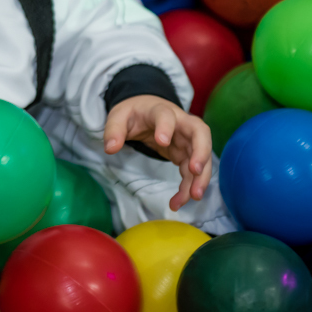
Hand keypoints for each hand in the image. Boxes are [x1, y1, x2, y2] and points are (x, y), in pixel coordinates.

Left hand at [104, 96, 212, 211]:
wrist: (145, 111)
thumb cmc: (134, 113)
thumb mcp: (118, 116)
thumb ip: (113, 130)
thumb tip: (110, 148)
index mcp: (160, 110)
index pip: (166, 115)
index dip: (166, 127)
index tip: (163, 142)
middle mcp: (181, 123)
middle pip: (200, 133)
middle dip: (201, 152)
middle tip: (195, 171)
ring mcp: (186, 139)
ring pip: (200, 155)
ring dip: (199, 176)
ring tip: (193, 197)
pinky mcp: (186, 154)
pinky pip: (192, 170)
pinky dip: (188, 186)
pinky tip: (179, 200)